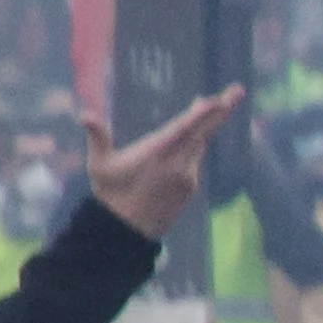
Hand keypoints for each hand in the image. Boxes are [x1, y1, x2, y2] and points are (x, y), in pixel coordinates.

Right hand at [88, 88, 244, 238]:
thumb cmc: (110, 194)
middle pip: (203, 132)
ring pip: (200, 145)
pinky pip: (196, 160)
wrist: (126, 231)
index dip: (201, 114)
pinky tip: (194, 136)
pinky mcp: (191, 188)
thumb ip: (97, 137)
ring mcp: (187, 176)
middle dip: (221, 110)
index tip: (215, 100)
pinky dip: (197, 145)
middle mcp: (176, 164)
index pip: (183, 129)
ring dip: (206, 125)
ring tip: (212, 104)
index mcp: (156, 153)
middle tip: (238, 90)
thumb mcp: (99, 165)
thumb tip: (84, 114)